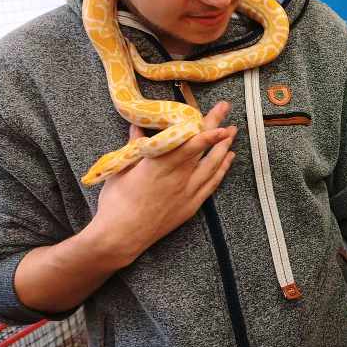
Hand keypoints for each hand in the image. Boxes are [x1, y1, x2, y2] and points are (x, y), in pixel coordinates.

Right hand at [89, 101, 235, 261]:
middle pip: (204, 149)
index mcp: (159, 165)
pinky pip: (211, 184)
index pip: (190, 142)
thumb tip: (137, 127)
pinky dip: (222, 170)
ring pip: (213, 166)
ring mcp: (187, 193)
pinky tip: (228, 159)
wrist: (121, 237)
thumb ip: (134, 147)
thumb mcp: (120, 169)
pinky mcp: (190, 207)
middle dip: (218, 128)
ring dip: (224, 147)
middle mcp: (178, 177)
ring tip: (232, 132)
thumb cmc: (115, 203)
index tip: (219, 114)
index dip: (207, 128)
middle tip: (226, 109)